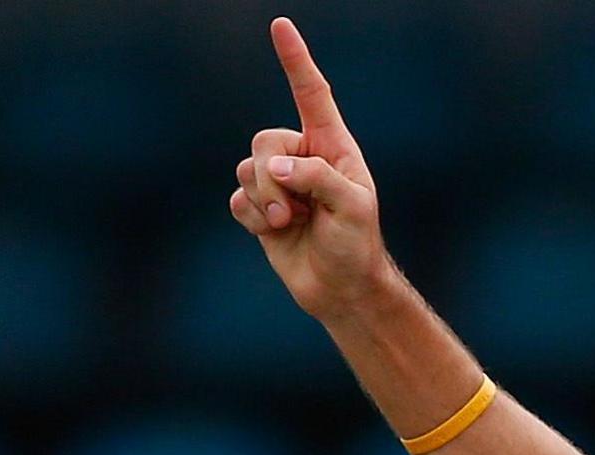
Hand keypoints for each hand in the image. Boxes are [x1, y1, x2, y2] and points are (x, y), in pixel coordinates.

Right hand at [228, 17, 390, 320]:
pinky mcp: (260, 207)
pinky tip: (276, 232)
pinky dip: (254, 218)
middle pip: (265, 141)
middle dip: (272, 176)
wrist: (341, 288)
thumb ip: (318, 178)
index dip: (296, 61)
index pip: (311, 95)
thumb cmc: (356, 245)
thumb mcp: (353, 208)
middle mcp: (303, 158)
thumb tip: (275, 168)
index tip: (280, 26)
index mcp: (333, 147)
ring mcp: (279, 182)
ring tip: (292, 223)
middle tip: (295, 209)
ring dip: (265, 202)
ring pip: (246, 170)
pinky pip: (237, 198)